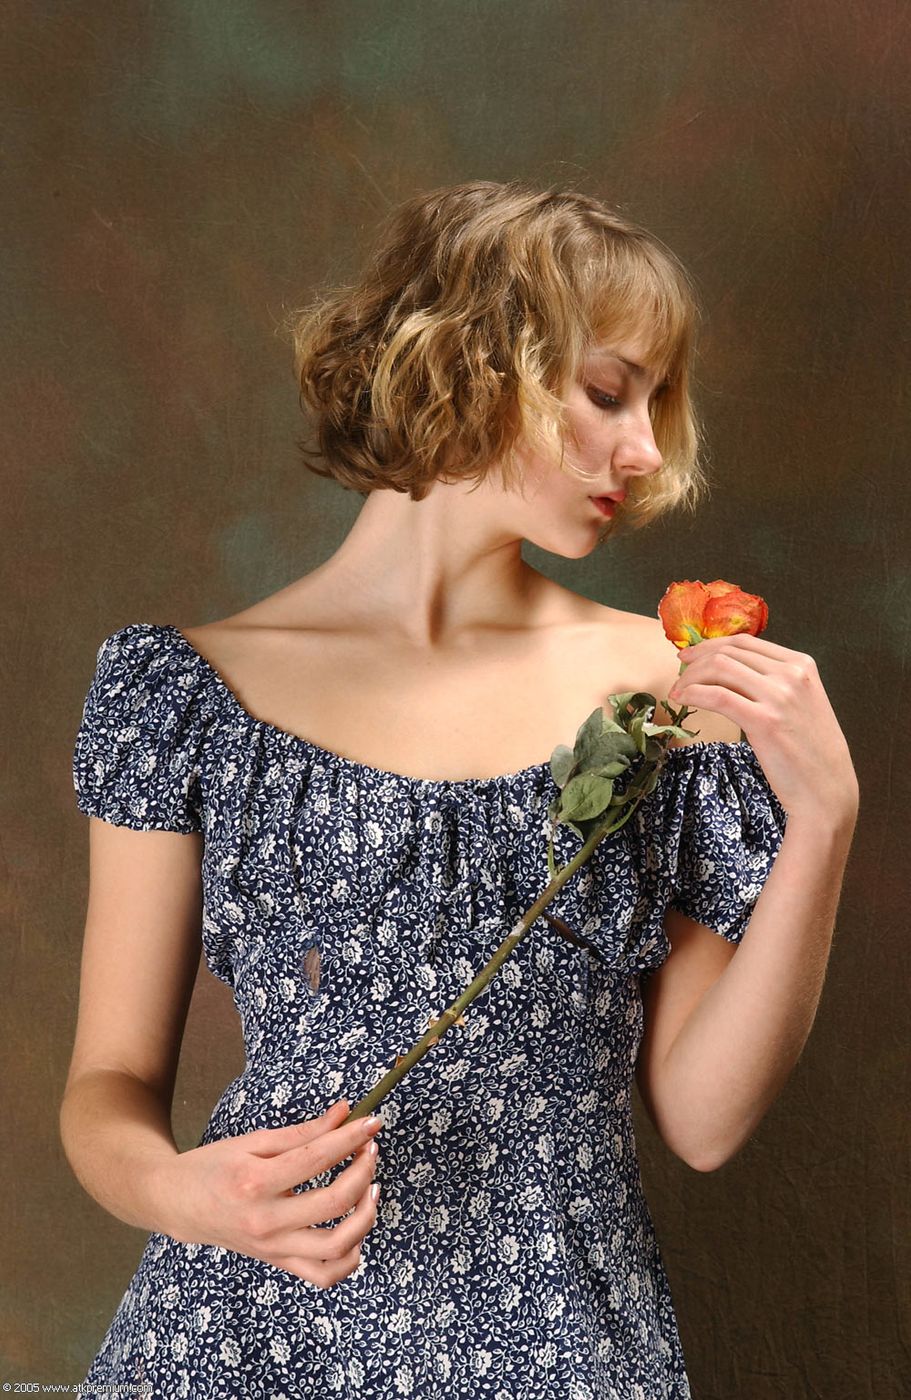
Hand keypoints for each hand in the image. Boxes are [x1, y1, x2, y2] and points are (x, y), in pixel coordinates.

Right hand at [162, 1099, 383, 1288]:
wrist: (177, 1204)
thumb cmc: (213, 1166)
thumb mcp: (253, 1140)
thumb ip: (303, 1131)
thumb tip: (345, 1113)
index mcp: (255, 1181)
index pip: (318, 1158)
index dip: (351, 1137)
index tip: (371, 1122)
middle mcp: (265, 1220)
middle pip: (334, 1202)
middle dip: (364, 1171)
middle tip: (370, 1149)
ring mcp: (272, 1248)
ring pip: (336, 1247)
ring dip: (366, 1216)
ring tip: (371, 1189)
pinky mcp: (277, 1262)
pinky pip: (323, 1274)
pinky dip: (349, 1257)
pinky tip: (357, 1231)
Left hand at [667, 634, 858, 824]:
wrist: (826, 789)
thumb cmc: (809, 751)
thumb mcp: (800, 703)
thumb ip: (774, 682)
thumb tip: (728, 671)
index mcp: (802, 664)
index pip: (745, 642)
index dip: (711, 645)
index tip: (692, 656)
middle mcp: (792, 674)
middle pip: (729, 652)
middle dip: (696, 660)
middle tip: (679, 674)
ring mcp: (779, 696)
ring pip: (720, 668)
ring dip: (690, 678)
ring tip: (678, 692)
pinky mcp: (764, 721)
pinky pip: (718, 696)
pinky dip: (693, 694)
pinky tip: (683, 701)